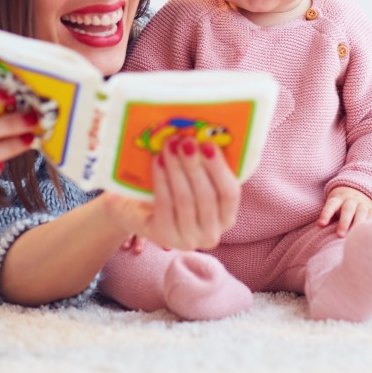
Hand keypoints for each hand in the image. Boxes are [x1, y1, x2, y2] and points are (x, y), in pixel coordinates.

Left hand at [101, 136, 239, 250]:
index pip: (230, 194)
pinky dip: (161, 180)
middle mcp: (211, 234)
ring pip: (185, 199)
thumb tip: (206, 132)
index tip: (208, 144)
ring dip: (177, 168)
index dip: (219, 168)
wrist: (141, 212)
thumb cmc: (176, 190)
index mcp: (226, 217)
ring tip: (169, 144)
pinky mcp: (165, 237)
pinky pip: (165, 204)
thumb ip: (204, 164)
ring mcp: (188, 239)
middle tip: (185, 140)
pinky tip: (158, 160)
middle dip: (195, 165)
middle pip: (206, 196)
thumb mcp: (194, 180)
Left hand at [317, 187, 371, 236]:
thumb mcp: (333, 205)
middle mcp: (351, 200)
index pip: (331, 205)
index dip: (326, 214)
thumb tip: (319, 229)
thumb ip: (329, 216)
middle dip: (344, 223)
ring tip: (355, 236)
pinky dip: (370, 223)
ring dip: (358, 224)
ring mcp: (362, 204)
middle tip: (340, 235)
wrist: (357, 191)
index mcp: (338, 199)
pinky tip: (367, 233)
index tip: (321, 224)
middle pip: (347, 210)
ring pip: (361, 213)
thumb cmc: (340, 204)